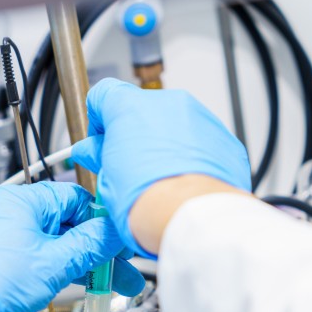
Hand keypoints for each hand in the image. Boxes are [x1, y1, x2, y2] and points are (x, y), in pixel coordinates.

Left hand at [0, 181, 144, 311]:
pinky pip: (36, 258)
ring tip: (106, 285)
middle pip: (65, 223)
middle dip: (95, 249)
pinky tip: (76, 285)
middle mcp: (9, 212)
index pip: (75, 198)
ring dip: (79, 263)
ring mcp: (2, 237)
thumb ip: (90, 245)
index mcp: (22, 200)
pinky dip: (57, 270)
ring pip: (52, 244)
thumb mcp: (55, 262)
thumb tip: (113, 231)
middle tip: (120, 271)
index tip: (119, 241)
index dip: (101, 221)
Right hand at [71, 78, 251, 255]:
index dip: (99, 121)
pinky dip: (192, 157)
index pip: (104, 95)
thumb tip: (89, 151)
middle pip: (142, 111)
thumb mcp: (107, 180)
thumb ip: (98, 156)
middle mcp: (166, 103)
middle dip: (134, 137)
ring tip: (161, 181)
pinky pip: (201, 142)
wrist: (193, 216)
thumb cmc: (150, 201)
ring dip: (164, 146)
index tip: (101, 143)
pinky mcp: (222, 138)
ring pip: (174, 125)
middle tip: (131, 171)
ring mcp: (198, 117)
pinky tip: (184, 184)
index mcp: (129, 107)